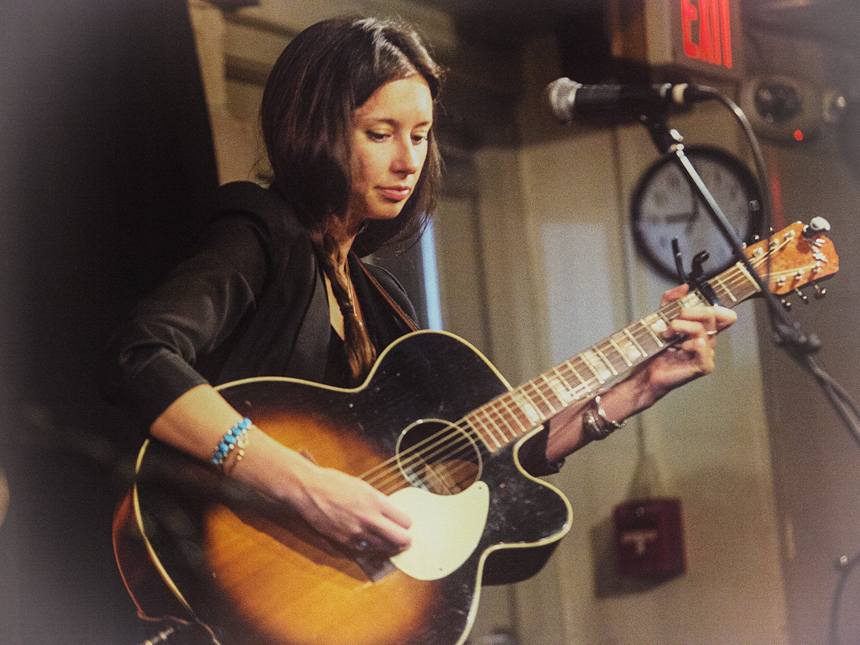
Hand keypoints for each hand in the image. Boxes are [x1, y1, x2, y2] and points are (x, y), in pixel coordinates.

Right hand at [288, 463, 412, 555]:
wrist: (309, 491)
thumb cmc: (334, 483)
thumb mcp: (362, 486)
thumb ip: (380, 500)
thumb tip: (394, 511)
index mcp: (376, 501)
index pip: (405, 521)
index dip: (406, 523)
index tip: (404, 523)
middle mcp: (369, 519)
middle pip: (400, 539)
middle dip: (405, 539)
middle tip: (405, 538)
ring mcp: (357, 532)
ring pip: (385, 548)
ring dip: (390, 546)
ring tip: (391, 542)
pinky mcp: (345, 541)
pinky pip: (366, 550)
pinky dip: (372, 548)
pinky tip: (373, 543)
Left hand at [639, 283, 736, 402]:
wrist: (648, 373)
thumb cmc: (657, 350)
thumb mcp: (661, 318)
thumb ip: (671, 301)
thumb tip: (684, 288)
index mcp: (703, 330)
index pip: (724, 315)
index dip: (716, 306)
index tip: (696, 302)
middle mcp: (708, 341)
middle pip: (712, 314)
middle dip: (688, 311)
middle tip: (673, 319)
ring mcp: (708, 354)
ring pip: (702, 328)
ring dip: (679, 326)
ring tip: (667, 333)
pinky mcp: (704, 365)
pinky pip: (699, 344)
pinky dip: (685, 342)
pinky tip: (676, 348)